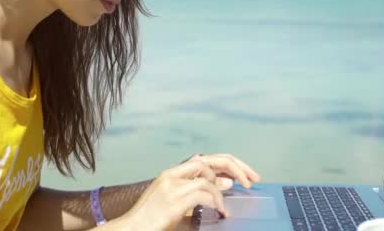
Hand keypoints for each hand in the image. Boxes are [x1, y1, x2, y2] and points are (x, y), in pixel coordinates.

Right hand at [121, 154, 259, 230]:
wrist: (131, 228)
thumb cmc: (152, 220)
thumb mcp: (178, 203)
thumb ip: (199, 191)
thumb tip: (225, 183)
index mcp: (172, 174)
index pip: (206, 159)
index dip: (228, 164)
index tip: (245, 176)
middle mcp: (172, 175)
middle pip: (211, 160)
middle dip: (237, 167)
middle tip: (253, 180)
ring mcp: (171, 187)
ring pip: (207, 179)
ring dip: (221, 194)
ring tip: (224, 209)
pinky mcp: (173, 201)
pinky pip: (203, 195)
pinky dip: (216, 202)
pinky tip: (220, 212)